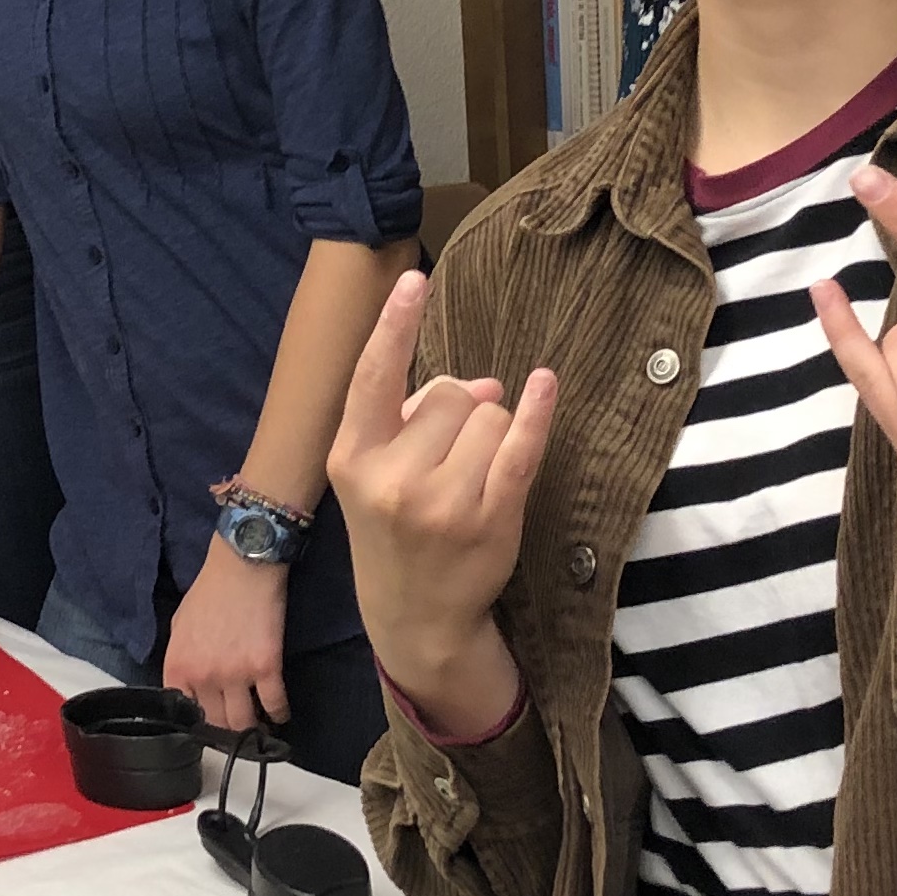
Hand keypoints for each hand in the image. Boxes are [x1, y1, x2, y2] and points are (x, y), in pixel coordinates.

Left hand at [161, 539, 288, 735]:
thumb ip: (182, 660)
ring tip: (260, 730)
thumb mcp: (180, 626)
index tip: (210, 727)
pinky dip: (279, 714)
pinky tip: (280, 714)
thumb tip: (189, 685)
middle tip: (238, 733)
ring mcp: (236, 674)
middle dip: (227, 732)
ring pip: (244, 723)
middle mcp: (204, 676)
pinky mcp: (266, 667)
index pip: (184, 713)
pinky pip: (275, 705)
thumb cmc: (211, 590)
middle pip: (216, 724)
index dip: (198, 723)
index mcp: (179, 666)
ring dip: (253, 730)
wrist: (243, 566)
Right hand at [326, 270, 549, 732]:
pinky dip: (537, 412)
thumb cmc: (395, 529)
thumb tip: (487, 384)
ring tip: (471, 475)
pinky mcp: (490, 519)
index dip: (393, 324)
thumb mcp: (374, 473)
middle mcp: (392, 478)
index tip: (412, 279)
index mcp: (352, 457)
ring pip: (490, 416)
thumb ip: (414, 416)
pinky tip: (544, 386)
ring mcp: (442, 502)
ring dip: (491, 432)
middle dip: (461, 410)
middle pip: (450, 395)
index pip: (373, 376)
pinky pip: (521, 446)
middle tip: (449, 453)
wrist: (414, 615)